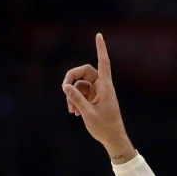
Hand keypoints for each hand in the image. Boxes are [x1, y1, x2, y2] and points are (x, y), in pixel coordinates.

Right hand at [61, 32, 135, 162]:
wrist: (113, 140)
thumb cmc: (105, 128)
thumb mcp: (88, 113)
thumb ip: (76, 99)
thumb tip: (65, 86)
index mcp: (106, 87)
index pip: (103, 63)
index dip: (100, 49)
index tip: (98, 35)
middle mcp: (103, 87)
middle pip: (85, 72)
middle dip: (72, 78)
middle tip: (63, 88)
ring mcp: (99, 93)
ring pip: (81, 85)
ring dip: (73, 95)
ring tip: (71, 110)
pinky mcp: (95, 99)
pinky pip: (82, 94)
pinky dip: (76, 100)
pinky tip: (74, 112)